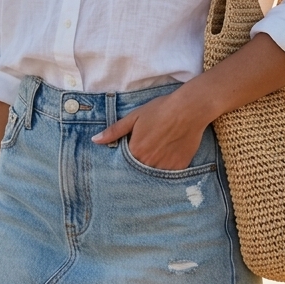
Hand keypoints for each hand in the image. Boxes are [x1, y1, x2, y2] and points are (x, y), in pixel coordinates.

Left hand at [91, 86, 206, 169]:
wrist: (189, 109)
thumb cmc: (160, 110)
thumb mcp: (134, 117)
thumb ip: (114, 131)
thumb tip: (95, 140)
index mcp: (135, 151)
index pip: (125, 164)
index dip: (127, 158)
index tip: (131, 155)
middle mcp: (149, 163)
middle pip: (139, 170)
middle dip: (140, 164)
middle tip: (148, 151)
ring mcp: (165, 167)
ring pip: (154, 173)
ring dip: (153, 167)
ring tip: (159, 152)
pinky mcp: (180, 167)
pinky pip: (170, 173)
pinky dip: (168, 167)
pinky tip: (170, 154)